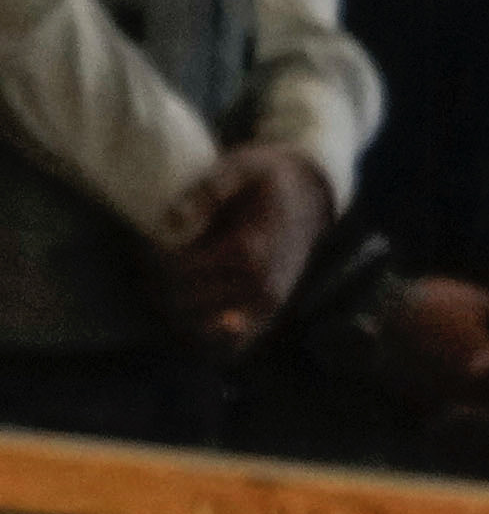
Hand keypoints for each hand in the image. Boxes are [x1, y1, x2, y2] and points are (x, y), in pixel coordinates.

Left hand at [153, 142, 329, 355]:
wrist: (311, 195)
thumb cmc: (269, 179)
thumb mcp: (240, 167)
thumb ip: (207, 188)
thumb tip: (172, 221)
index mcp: (248, 252)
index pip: (176, 272)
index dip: (152, 256)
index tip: (152, 238)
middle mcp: (258, 286)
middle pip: (180, 301)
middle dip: (157, 281)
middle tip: (154, 257)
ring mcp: (265, 305)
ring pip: (197, 326)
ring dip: (174, 307)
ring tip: (171, 278)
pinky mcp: (268, 314)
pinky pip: (233, 346)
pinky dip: (207, 339)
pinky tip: (194, 315)